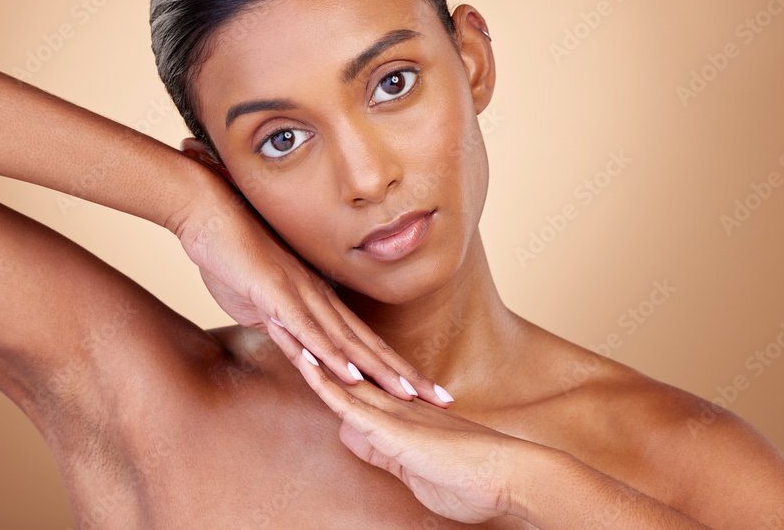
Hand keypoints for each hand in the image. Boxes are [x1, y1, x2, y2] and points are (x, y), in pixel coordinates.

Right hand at [172, 152, 451, 407]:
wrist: (209, 209)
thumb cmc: (231, 253)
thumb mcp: (259, 298)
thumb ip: (278, 320)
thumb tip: (287, 338)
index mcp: (317, 301)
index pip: (364, 342)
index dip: (395, 368)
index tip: (425, 392)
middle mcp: (317, 299)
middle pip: (368, 345)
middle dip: (405, 375)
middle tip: (442, 400)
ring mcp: (298, 295)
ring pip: (345, 341)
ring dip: (377, 371)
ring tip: (410, 396)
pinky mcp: (273, 294)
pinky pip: (304, 328)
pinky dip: (328, 353)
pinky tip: (349, 375)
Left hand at [280, 338, 516, 523]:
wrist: (513, 478)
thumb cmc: (472, 480)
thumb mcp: (411, 467)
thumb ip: (381, 448)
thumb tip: (351, 432)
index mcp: (393, 409)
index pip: (346, 373)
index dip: (318, 350)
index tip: (295, 327)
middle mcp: (388, 401)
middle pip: (335, 360)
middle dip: (304, 335)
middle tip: (276, 303)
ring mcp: (389, 410)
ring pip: (335, 370)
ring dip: (302, 345)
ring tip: (270, 315)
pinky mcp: (390, 428)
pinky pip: (346, 399)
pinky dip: (321, 376)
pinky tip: (299, 356)